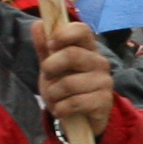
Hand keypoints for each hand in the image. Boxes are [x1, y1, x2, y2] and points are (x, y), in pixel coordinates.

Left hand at [37, 19, 114, 139]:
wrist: (81, 119)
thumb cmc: (66, 88)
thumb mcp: (52, 68)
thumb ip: (44, 48)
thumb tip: (38, 24)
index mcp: (87, 48)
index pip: (82, 30)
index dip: (64, 34)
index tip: (51, 45)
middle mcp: (99, 62)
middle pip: (71, 54)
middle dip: (51, 67)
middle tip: (48, 76)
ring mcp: (104, 81)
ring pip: (68, 83)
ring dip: (53, 94)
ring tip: (55, 99)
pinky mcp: (104, 101)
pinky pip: (74, 103)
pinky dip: (60, 109)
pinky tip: (62, 110)